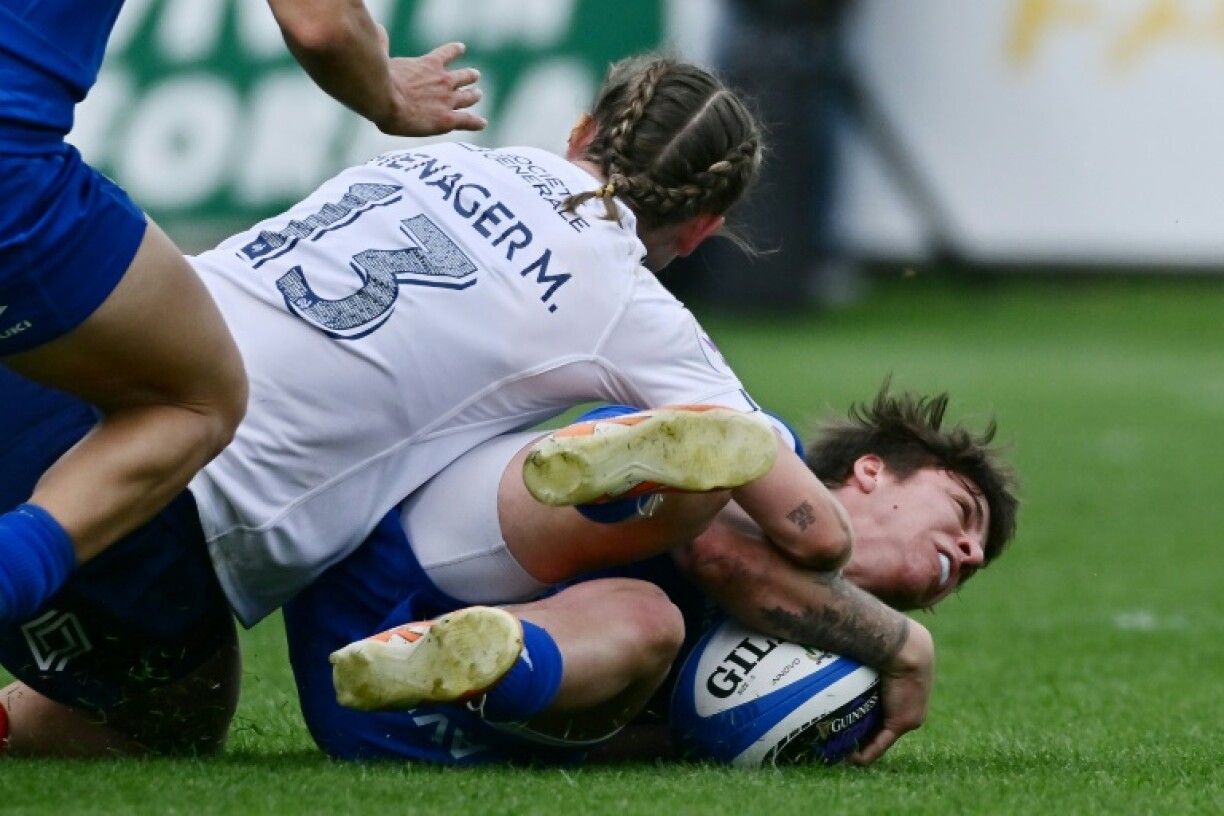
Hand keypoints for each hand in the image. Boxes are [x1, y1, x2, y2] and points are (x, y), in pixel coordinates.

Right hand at [379, 41, 486, 135]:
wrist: (384, 98)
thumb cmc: (379, 79)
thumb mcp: (381, 55)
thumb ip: (382, 43)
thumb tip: (378, 29)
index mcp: (428, 64)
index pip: (446, 54)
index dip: (455, 50)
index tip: (461, 48)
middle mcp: (442, 81)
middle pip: (462, 77)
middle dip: (469, 76)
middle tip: (475, 75)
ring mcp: (447, 100)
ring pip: (468, 97)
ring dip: (474, 95)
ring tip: (478, 94)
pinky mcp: (447, 119)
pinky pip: (467, 120)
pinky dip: (476, 122)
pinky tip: (482, 123)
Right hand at [848, 619, 932, 765]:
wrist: (902, 644)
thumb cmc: (877, 632)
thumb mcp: (861, 641)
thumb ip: (846, 642)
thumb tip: (817, 627)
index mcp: (898, 678)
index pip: (878, 699)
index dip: (861, 708)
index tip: (842, 713)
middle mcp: (906, 697)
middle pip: (879, 718)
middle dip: (859, 729)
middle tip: (836, 733)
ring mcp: (908, 711)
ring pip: (880, 732)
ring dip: (861, 742)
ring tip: (839, 748)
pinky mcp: (905, 721)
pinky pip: (882, 742)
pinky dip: (867, 752)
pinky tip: (850, 759)